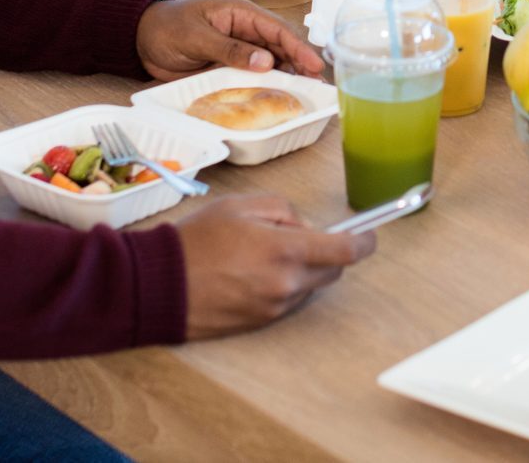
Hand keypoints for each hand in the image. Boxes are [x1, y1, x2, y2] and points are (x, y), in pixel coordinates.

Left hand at [134, 0, 325, 81]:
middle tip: (318, 85)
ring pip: (271, 64)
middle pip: (280, 48)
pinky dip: (267, 86)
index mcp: (241, 14)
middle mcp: (246, 32)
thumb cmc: (168, 27)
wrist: (141, 39)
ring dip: (287, 77)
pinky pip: (253, 77)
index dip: (298, 47)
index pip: (277, 30)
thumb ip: (230, 49)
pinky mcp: (230, 68)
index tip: (314, 64)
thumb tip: (266, 62)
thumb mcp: (198, 37)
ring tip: (306, 93)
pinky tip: (279, 96)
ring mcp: (239, 51)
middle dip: (300, 64)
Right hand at [178, 194, 374, 335]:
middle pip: (332, 270)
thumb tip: (305, 226)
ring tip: (263, 253)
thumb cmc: (196, 241)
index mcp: (286, 251)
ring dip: (302, 268)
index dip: (364, 241)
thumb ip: (284, 210)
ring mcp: (275, 307)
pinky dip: (284, 284)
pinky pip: (288, 300)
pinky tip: (253, 272)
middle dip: (326, 251)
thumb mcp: (241, 205)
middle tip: (295, 235)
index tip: (370, 234)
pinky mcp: (261, 322)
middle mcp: (287, 284)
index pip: (345, 251)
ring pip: (310, 285)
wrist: (158, 286)